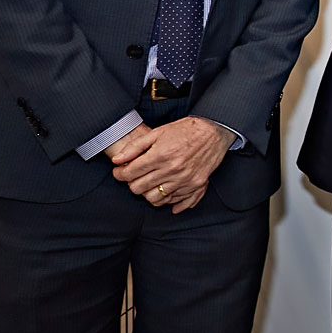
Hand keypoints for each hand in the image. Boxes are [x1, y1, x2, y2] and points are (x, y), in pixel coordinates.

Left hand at [110, 117, 233, 209]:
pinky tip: (163, 191)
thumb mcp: (158, 132)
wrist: (214, 132)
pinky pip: (173, 201)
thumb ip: (135, 147)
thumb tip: (117, 160)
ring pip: (154, 198)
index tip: (120, 171)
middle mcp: (172, 170)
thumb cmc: (186, 130)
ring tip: (148, 183)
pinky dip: (165, 199)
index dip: (119, 173)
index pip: (129, 174)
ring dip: (147, 192)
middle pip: (139, 188)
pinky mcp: (195, 185)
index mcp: (160, 155)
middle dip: (131, 183)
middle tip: (134, 176)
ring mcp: (184, 180)